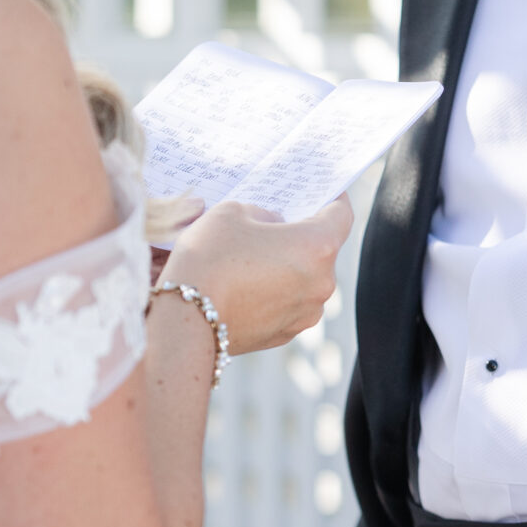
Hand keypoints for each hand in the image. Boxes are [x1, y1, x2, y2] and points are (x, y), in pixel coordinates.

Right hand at [161, 195, 351, 357]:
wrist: (185, 322)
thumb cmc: (210, 259)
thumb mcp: (232, 212)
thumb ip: (262, 212)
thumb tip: (273, 225)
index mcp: (317, 246)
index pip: (341, 214)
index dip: (332, 198)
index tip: (324, 192)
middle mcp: (322, 284)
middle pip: (321, 249)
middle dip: (300, 235)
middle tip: (273, 223)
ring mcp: (305, 314)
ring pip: (304, 279)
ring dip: (287, 266)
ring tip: (252, 257)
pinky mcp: (285, 334)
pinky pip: (287, 303)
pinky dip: (274, 292)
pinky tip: (245, 284)